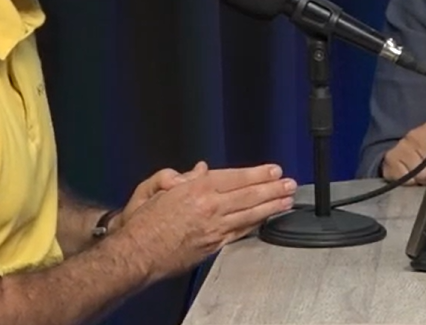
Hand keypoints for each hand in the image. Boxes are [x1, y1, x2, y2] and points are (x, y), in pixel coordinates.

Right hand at [112, 163, 297, 280]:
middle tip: (290, 184)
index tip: (274, 170)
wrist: (135, 254)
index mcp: (196, 190)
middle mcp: (210, 208)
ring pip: (249, 215)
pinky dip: (255, 225)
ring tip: (287, 201)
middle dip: (273, 189)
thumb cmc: (142, 223)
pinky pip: (239, 233)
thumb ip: (180, 176)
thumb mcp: (155, 189)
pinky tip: (265, 220)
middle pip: (249, 195)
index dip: (258, 173)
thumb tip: (200, 169)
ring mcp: (214, 229)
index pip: (236, 178)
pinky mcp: (213, 246)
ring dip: (271, 207)